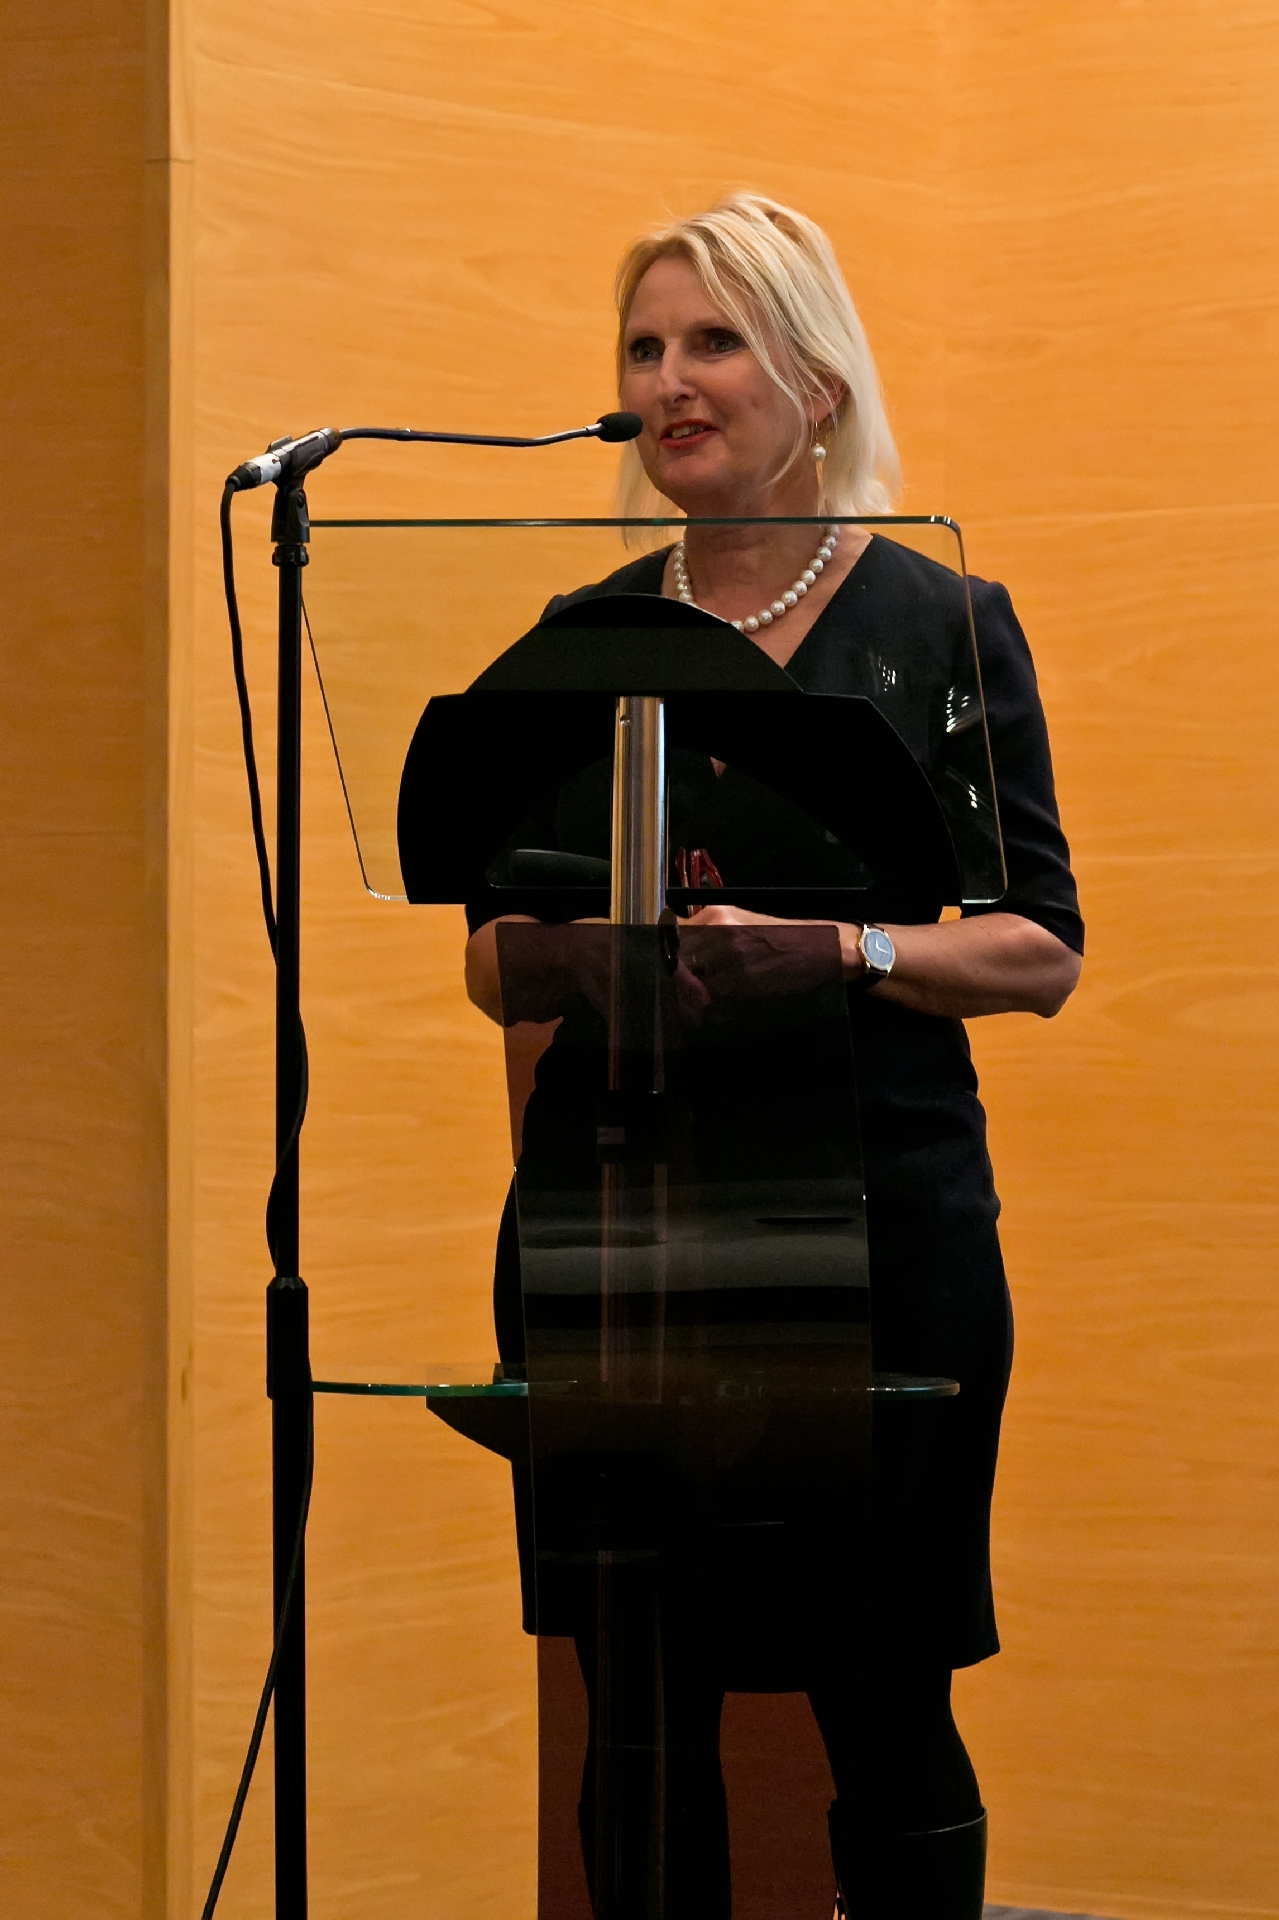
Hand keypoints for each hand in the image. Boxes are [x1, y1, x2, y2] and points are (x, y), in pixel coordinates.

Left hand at [676, 904, 846, 1006]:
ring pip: (692, 984)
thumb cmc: (780, 939)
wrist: (819, 950)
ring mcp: (731, 954)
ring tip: (692, 1012)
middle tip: (672, 1002)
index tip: (659, 977)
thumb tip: (675, 960)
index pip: (671, 937)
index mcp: (716, 914)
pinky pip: (713, 999)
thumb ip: (708, 937)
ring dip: (688, 1002)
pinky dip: (709, 1010)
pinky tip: (713, 1013)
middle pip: (677, 961)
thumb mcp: (742, 926)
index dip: (663, 961)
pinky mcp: (743, 978)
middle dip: (673, 985)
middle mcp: (719, 930)